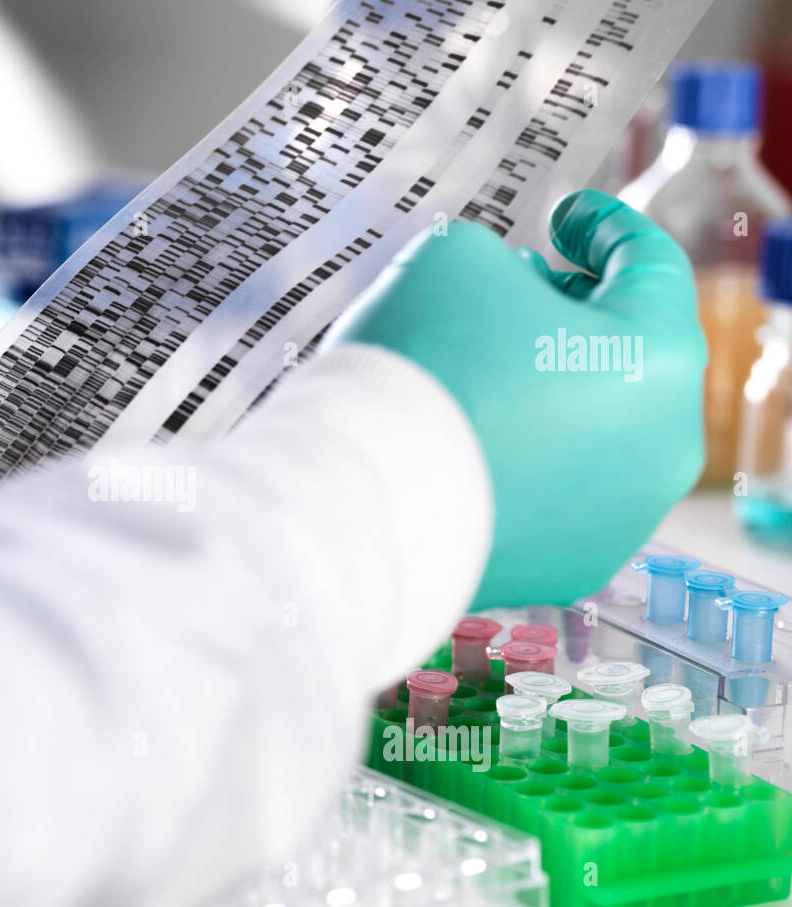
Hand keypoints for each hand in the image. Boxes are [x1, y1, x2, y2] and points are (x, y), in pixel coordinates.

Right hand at [324, 189, 705, 608]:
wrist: (366, 502)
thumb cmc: (420, 370)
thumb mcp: (452, 260)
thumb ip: (497, 260)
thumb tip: (502, 293)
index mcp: (658, 357)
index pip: (650, 267)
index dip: (603, 228)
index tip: (566, 218)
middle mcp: (662, 447)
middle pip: (627, 356)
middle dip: (572, 313)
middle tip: (519, 290)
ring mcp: (621, 518)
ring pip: (596, 432)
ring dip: (551, 391)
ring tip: (485, 369)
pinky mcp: (570, 566)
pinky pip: (557, 493)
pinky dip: (526, 459)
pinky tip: (473, 440)